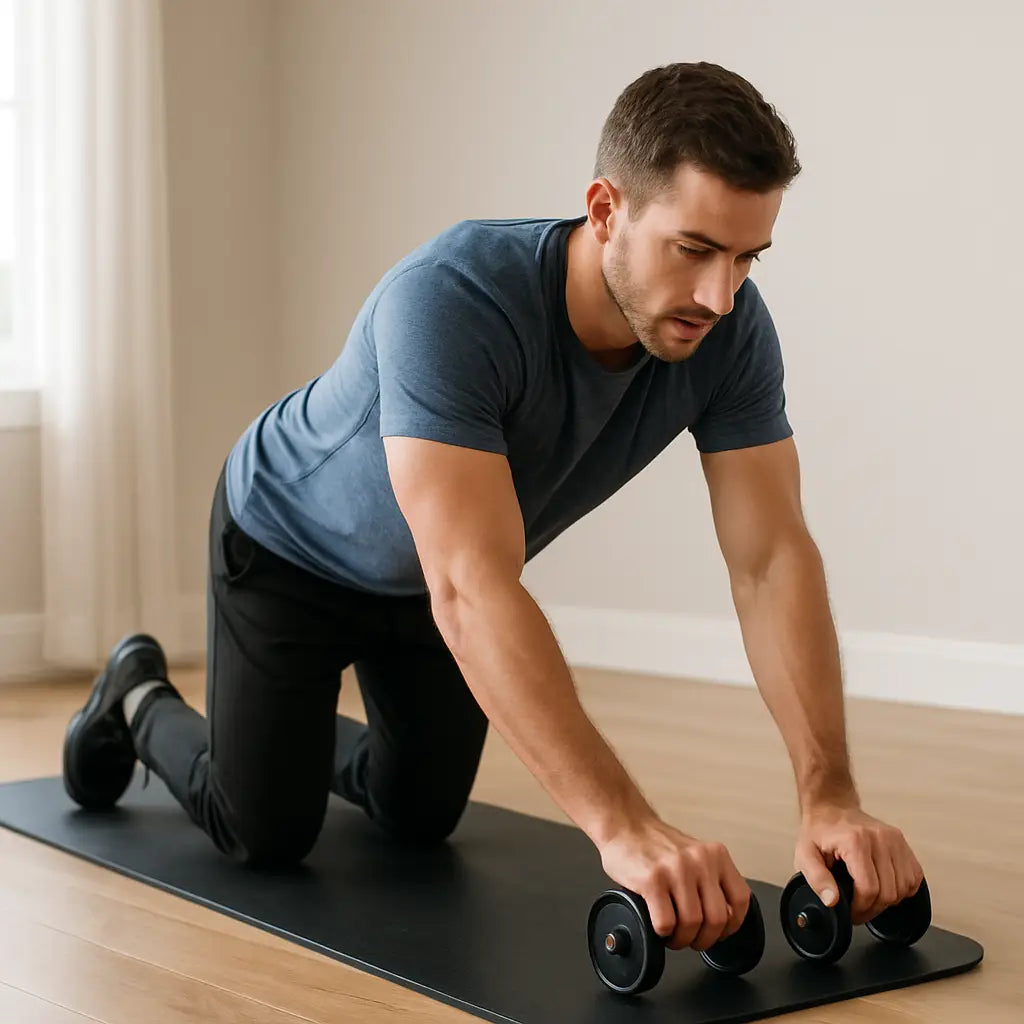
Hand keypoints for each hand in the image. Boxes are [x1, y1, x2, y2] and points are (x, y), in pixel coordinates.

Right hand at [598, 816, 750, 951]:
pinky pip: (666, 923)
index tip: (719, 932)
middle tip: (691, 939)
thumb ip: (710, 879)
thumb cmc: (656, 845)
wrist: (624, 824)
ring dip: (681, 939)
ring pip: (691, 924)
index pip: (740, 900)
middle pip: (717, 919)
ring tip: (672, 935)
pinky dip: (663, 933)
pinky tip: (658, 925)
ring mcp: (676, 869)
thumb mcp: (694, 854)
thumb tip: (723, 919)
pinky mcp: (652, 879)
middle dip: (704, 939)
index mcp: (715, 855)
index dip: (732, 925)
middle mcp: (699, 860)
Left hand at [796, 804, 924, 924]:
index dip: (860, 908)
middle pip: (889, 892)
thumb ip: (816, 879)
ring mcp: (894, 839)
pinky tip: (886, 886)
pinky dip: (904, 888)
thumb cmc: (819, 831)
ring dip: (889, 900)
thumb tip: (832, 901)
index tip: (851, 911)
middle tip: (859, 908)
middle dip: (873, 908)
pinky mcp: (902, 841)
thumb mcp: (805, 854)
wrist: (831, 807)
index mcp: (855, 841)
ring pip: (905, 887)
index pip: (869, 889)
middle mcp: (879, 838)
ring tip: (871, 897)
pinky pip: (914, 876)